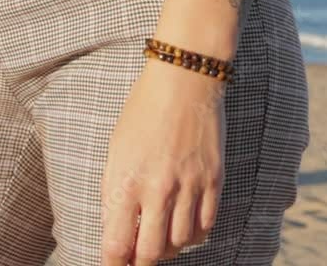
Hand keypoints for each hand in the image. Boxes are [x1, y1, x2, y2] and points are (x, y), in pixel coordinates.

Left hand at [100, 55, 225, 264]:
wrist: (184, 79)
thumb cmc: (143, 109)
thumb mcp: (117, 148)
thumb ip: (115, 190)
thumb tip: (116, 228)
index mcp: (126, 179)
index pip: (116, 246)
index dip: (113, 264)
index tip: (113, 265)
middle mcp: (158, 189)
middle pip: (150, 254)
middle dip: (141, 262)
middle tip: (138, 257)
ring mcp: (189, 186)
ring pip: (179, 243)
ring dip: (167, 247)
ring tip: (159, 237)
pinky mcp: (213, 180)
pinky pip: (205, 226)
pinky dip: (193, 234)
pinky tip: (184, 225)